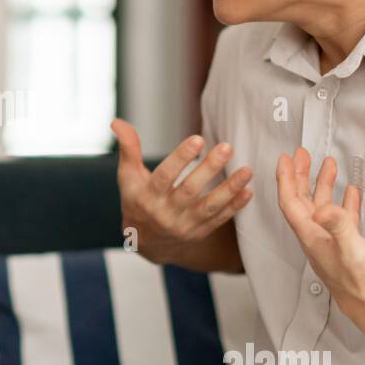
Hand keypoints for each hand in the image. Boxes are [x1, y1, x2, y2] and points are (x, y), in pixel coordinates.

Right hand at [112, 118, 252, 265]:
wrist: (146, 242)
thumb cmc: (137, 201)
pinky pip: (219, 220)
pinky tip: (248, 191)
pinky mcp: (199, 232)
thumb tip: (116, 122)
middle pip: (189, 190)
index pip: (164, 176)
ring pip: (209, 206)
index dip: (180, 158)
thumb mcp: (128, 177)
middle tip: (227, 147)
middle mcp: (165, 213)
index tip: (198, 139)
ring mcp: (184, 225)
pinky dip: (234, 207)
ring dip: (229, 189)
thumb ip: (128, 149)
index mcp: (146, 197)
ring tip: (247, 170)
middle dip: (209, 169)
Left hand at [274, 147, 364, 346]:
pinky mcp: (349, 249)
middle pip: (301, 201)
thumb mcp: (353, 249)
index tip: (285, 157)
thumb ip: (340, 226)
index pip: (290, 202)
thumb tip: (322, 207)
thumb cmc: (364, 283)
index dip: (286, 179)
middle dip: (300, 176)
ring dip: (323, 185)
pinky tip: (352, 191)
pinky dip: (344, 203)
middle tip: (302, 153)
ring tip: (329, 163)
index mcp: (311, 237)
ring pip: (321, 208)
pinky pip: (342, 219)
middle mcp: (316, 239)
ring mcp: (332, 243)